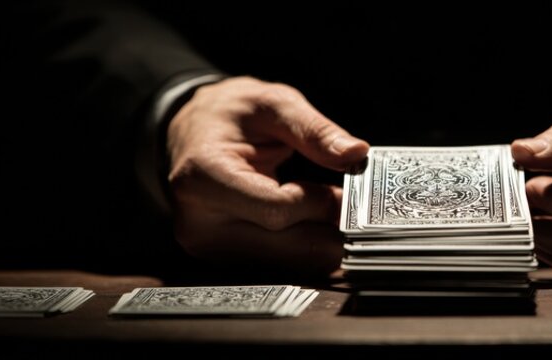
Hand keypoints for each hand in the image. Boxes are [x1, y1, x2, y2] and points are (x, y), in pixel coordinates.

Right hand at [167, 76, 367, 275]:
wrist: (192, 133)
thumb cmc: (230, 115)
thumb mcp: (273, 104)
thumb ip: (315, 130)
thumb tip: (356, 153)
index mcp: (204, 178)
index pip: (276, 210)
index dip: (319, 204)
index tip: (348, 192)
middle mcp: (199, 223)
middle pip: (284, 247)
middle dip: (329, 230)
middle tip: (359, 209)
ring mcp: (209, 248)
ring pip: (286, 263)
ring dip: (322, 243)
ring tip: (336, 211)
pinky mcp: (224, 260)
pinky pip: (278, 265)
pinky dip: (306, 248)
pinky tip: (316, 224)